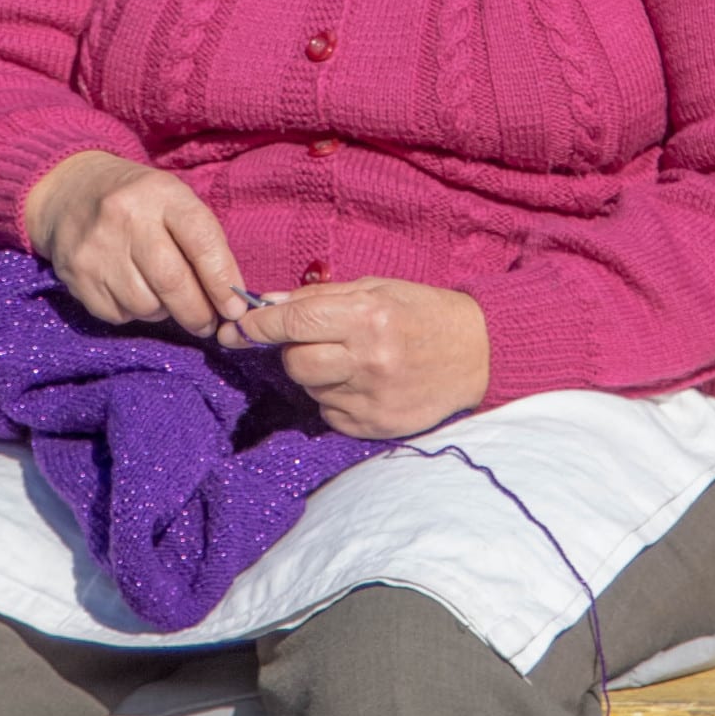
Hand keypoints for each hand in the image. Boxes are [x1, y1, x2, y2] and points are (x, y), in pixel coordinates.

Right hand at [23, 151, 250, 335]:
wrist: (70, 191)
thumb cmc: (139, 201)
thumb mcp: (173, 200)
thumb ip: (202, 243)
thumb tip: (227, 301)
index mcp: (161, 193)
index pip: (201, 241)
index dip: (223, 281)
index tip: (235, 309)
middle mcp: (126, 217)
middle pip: (172, 282)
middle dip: (197, 312)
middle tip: (207, 324)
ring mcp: (97, 248)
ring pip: (146, 305)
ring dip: (164, 311)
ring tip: (161, 294)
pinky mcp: (77, 276)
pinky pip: (119, 315)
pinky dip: (133, 312)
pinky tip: (129, 289)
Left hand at [216, 277, 490, 438]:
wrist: (477, 353)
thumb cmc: (421, 312)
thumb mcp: (375, 289)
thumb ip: (319, 298)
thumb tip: (265, 304)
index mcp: (368, 316)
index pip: (296, 322)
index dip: (259, 325)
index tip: (237, 327)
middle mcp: (369, 359)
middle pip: (296, 363)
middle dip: (292, 351)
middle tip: (313, 340)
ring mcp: (373, 397)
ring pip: (310, 390)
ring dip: (316, 375)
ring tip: (347, 360)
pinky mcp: (376, 426)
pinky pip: (330, 414)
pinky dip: (334, 398)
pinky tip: (361, 383)